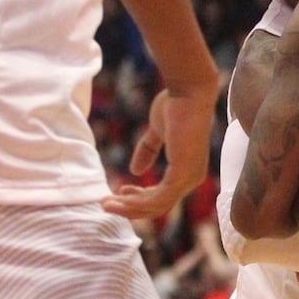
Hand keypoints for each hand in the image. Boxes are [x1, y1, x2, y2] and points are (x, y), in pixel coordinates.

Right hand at [101, 84, 213, 220]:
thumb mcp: (157, 131)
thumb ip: (148, 150)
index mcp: (187, 169)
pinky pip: (158, 199)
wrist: (187, 91)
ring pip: (156, 206)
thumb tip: (135, 170)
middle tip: (108, 204)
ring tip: (107, 204)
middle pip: (158, 206)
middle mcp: (191, 178)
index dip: (139, 198)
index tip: (119, 189)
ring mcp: (189, 178)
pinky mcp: (183, 175)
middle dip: (131, 207)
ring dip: (129, 208)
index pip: (162, 195)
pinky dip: (137, 202)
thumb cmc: (176, 104)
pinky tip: (119, 197)